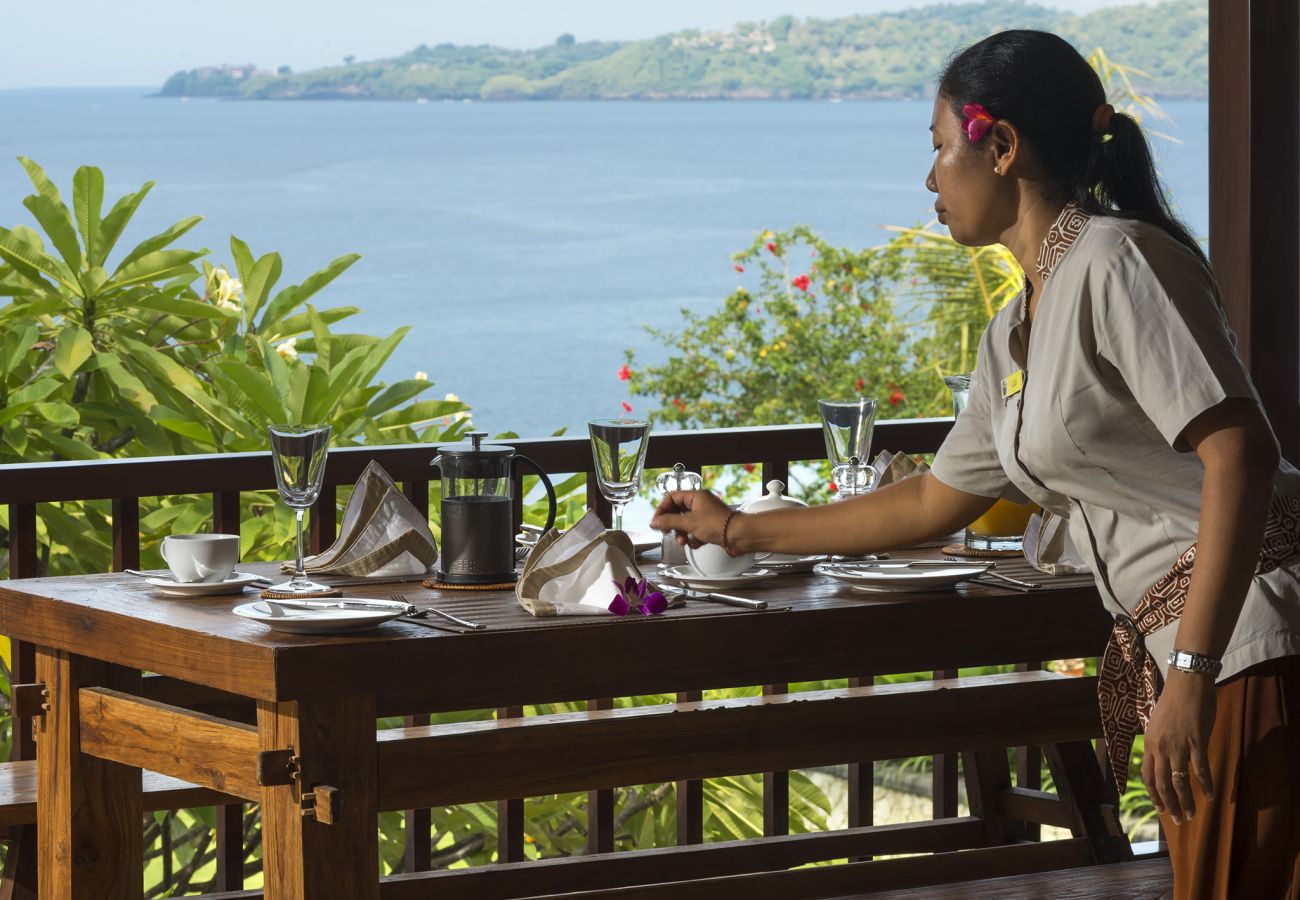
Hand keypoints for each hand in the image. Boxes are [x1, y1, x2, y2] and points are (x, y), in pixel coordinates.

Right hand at [650, 490, 730, 547]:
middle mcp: (700, 504)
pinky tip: (696, 542)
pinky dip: (693, 539)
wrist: (739, 536)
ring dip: (681, 533)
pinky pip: (694, 532)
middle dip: (672, 524)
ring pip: (685, 524)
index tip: (657, 521)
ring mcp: (705, 516)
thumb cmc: (719, 524)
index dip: (662, 509)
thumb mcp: (689, 522)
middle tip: (667, 531)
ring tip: (682, 540)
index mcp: (696, 496)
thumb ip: (669, 522)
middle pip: (677, 512)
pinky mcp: (709, 528)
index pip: (672, 498)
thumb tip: (654, 521)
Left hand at [1141, 668, 1215, 823]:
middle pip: (1162, 783)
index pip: (1147, 775)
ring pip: (1180, 781)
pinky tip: (1211, 796)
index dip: (1153, 794)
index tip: (1159, 808)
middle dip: (1169, 804)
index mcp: (1149, 743)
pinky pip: (1200, 770)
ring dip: (1186, 801)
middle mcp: (1160, 747)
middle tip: (1177, 820)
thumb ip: (1158, 743)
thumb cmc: (1173, 702)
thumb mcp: (1157, 723)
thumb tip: (1162, 759)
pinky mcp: (1196, 742)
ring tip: (1191, 815)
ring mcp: (1178, 745)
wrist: (1187, 684)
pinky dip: (1206, 785)